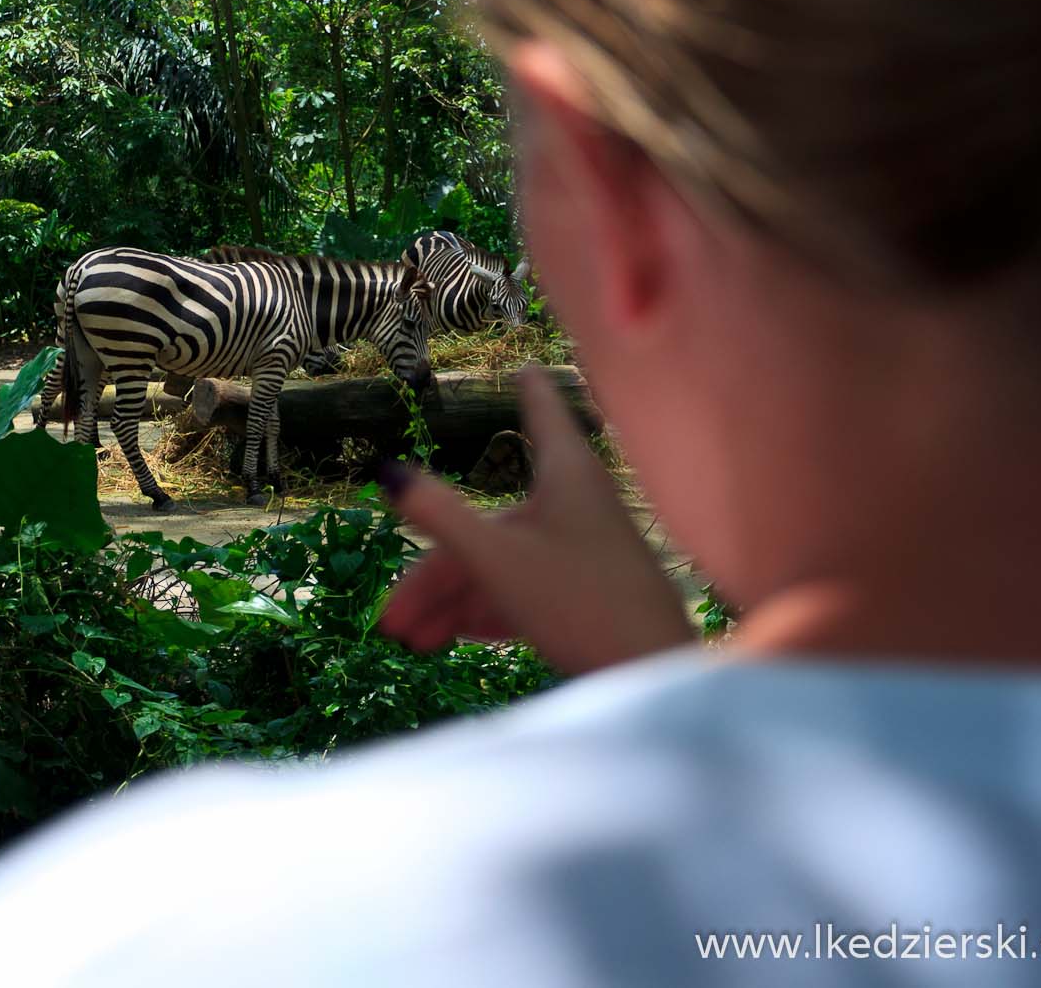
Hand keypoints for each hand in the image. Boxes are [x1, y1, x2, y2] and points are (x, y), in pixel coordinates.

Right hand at [379, 367, 690, 674]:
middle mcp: (574, 504)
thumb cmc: (581, 602)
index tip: (525, 365)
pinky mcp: (588, 597)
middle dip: (434, 573)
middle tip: (390, 622)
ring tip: (409, 642)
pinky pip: (524, 591)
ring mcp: (583, 551)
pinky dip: (483, 612)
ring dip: (450, 601)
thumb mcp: (498, 560)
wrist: (653, 674)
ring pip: (502, 563)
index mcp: (564, 473)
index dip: (529, 388)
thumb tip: (387, 470)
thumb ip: (440, 516)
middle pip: (491, 520)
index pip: (543, 411)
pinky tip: (444, 640)